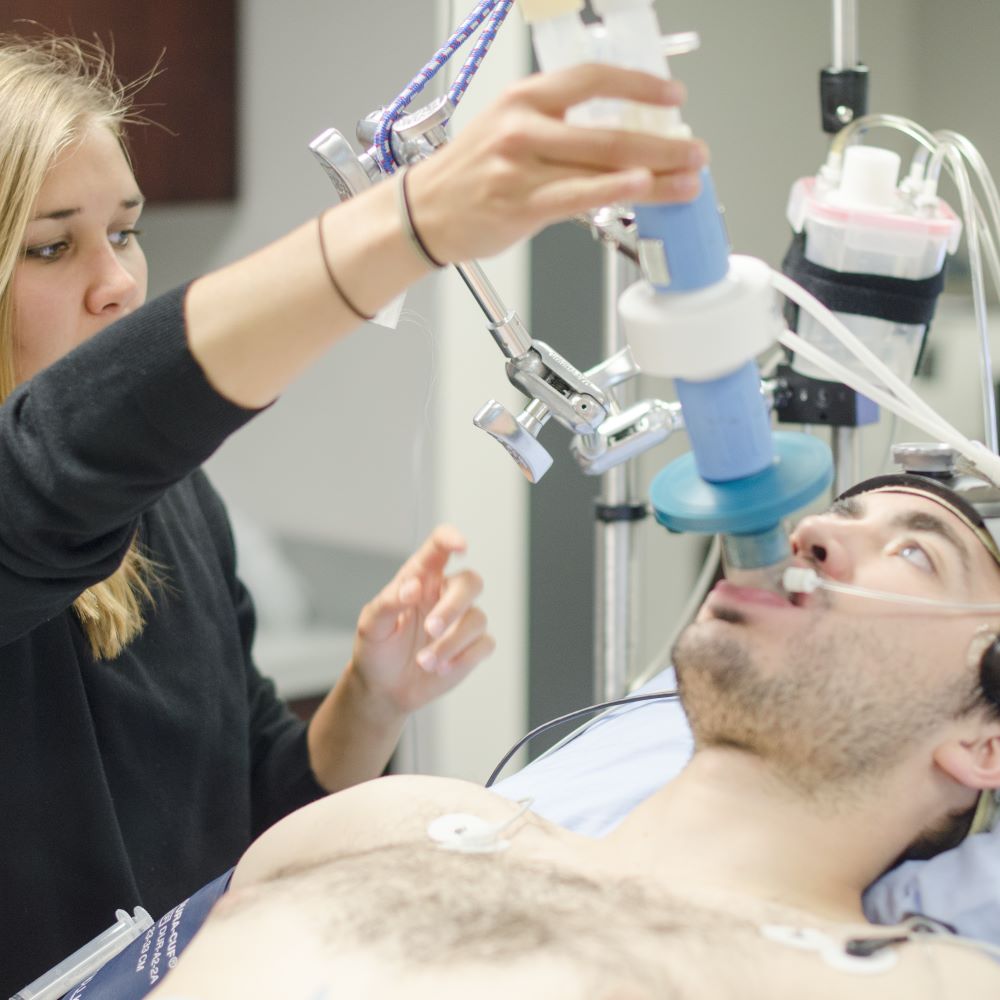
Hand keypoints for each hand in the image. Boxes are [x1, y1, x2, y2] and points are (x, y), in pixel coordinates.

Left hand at [350, 524, 494, 714]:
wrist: (384, 688)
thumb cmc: (376, 649)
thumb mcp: (371, 625)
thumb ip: (389, 602)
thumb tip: (413, 587)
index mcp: (421, 578)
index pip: (439, 547)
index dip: (452, 539)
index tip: (461, 547)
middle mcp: (445, 594)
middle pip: (471, 582)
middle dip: (453, 607)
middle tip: (430, 629)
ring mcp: (462, 621)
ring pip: (478, 618)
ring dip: (451, 643)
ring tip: (424, 662)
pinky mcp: (472, 647)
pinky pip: (484, 644)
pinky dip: (463, 658)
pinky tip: (441, 669)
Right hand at [405, 63, 707, 262]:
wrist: (423, 212)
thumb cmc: (470, 174)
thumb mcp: (509, 131)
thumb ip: (561, 132)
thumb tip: (622, 147)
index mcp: (525, 99)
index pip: (592, 79)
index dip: (639, 86)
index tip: (674, 98)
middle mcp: (523, 126)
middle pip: (608, 130)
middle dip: (662, 143)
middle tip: (696, 151)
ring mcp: (520, 166)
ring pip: (599, 165)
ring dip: (654, 173)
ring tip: (687, 179)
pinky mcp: (518, 204)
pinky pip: (575, 196)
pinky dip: (613, 192)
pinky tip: (641, 190)